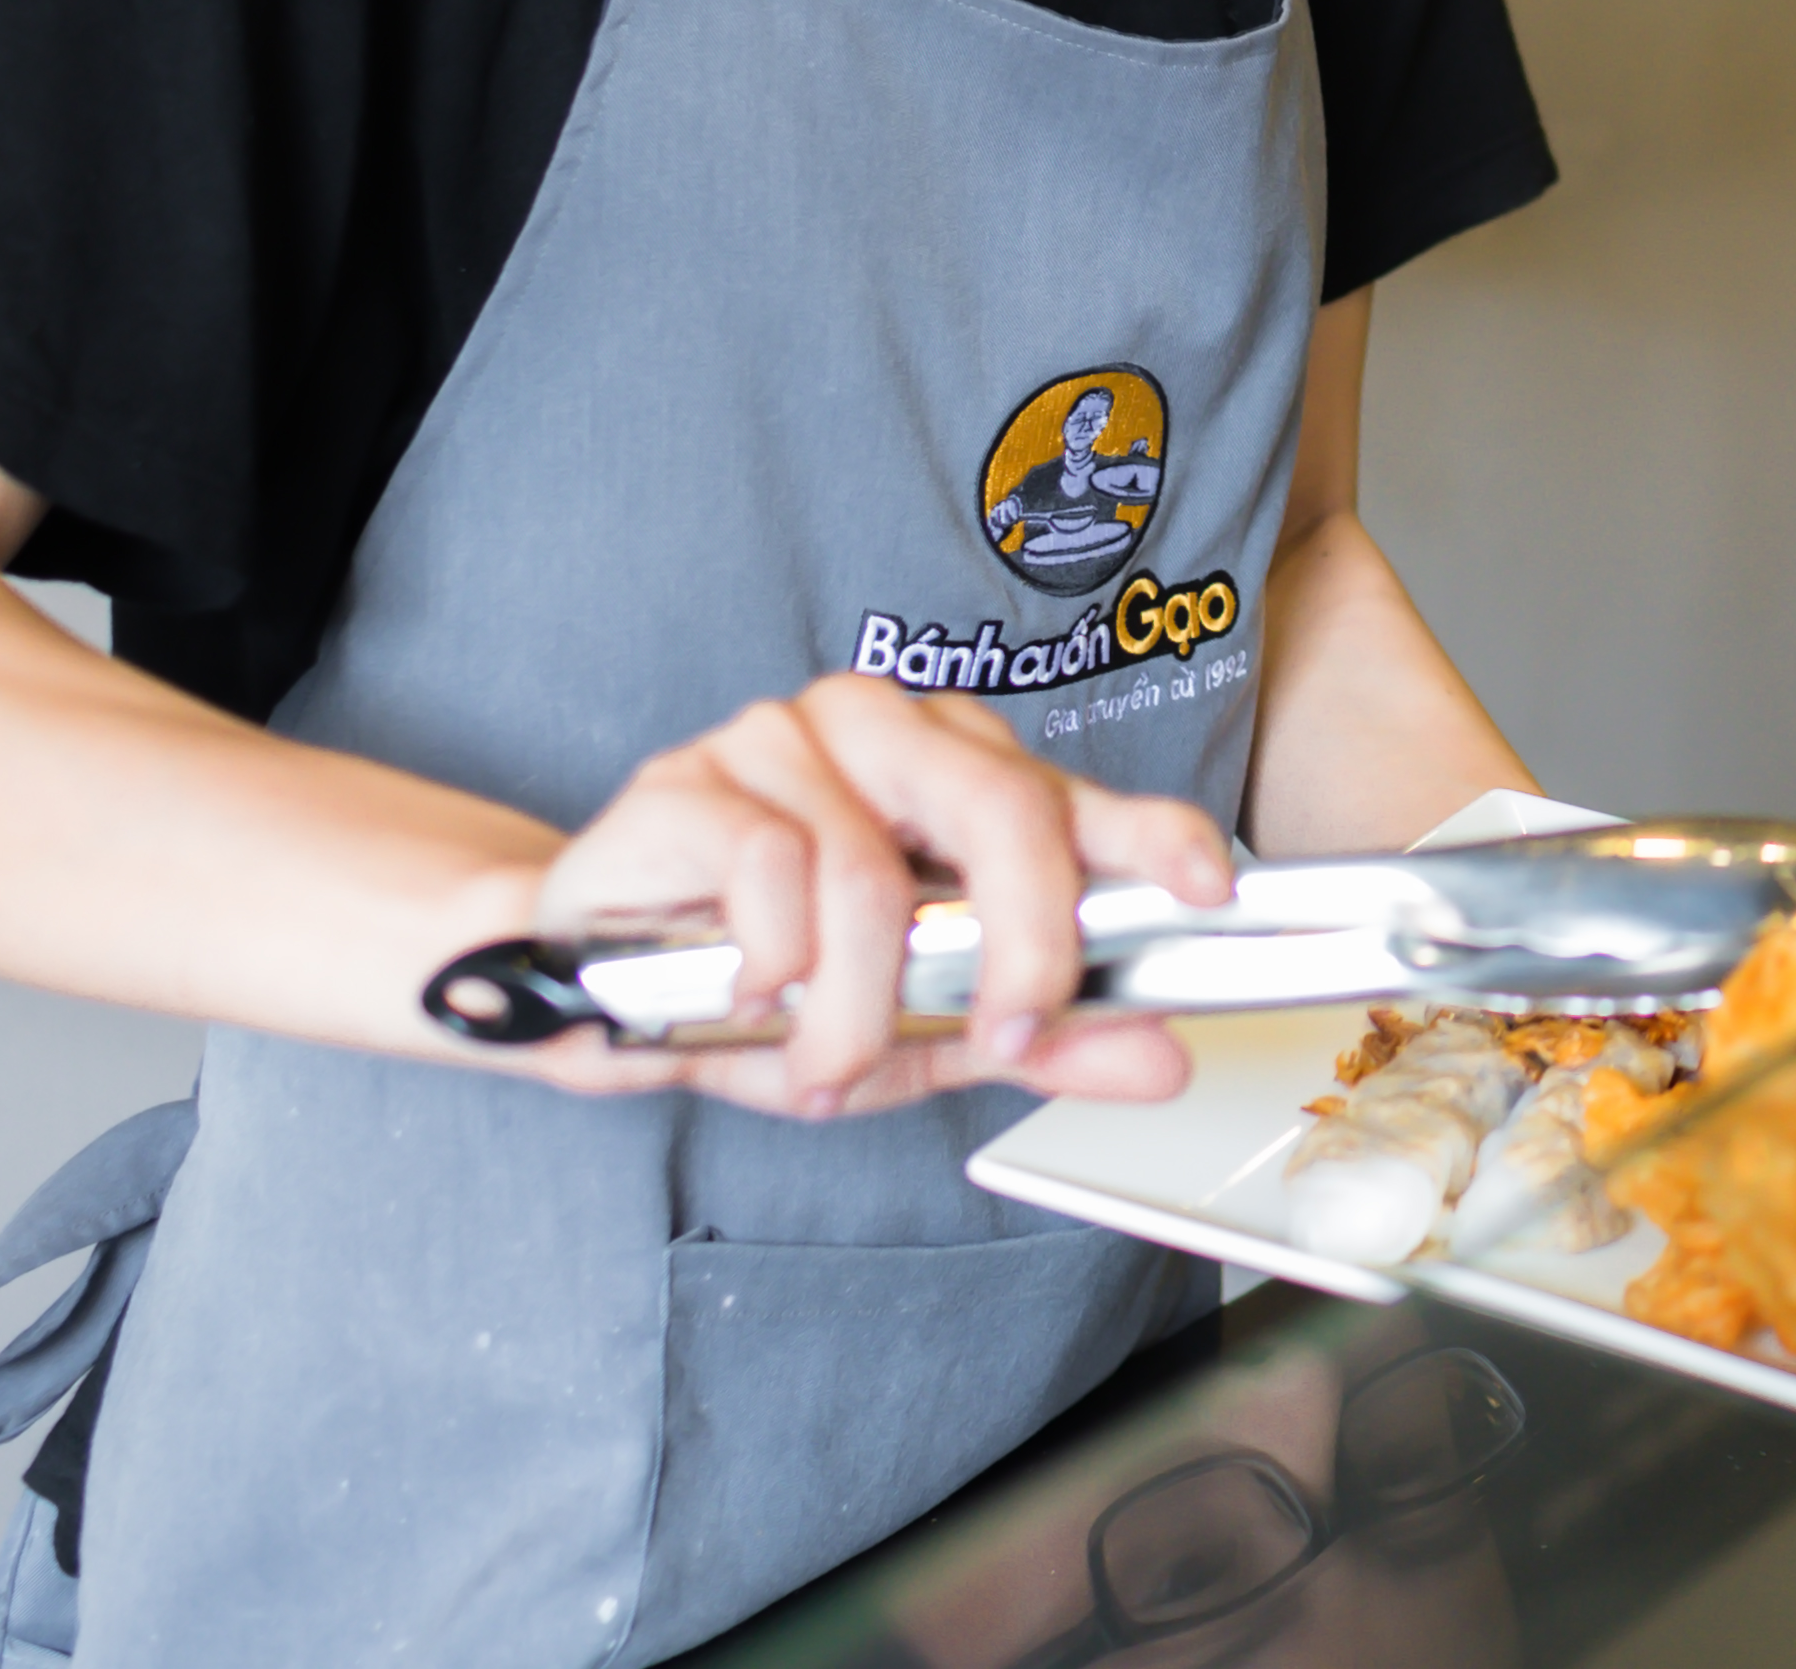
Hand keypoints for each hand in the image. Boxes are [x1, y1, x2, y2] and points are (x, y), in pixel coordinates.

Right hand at [513, 677, 1233, 1118]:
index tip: (1209, 886)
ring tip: (824, 1061)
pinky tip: (749, 998)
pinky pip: (769, 870)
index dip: (1152, 832)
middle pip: (1000, 810)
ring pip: (875, 874)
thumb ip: (1039, 1039)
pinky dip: (774, 967)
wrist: (585, 983)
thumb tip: (1159, 1058)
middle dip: (1025, 948)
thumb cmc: (763, 989)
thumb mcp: (919, 1035)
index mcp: (952, 776)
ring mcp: (781, 740)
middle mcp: (881, 733)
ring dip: (857, 1008)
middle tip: (1007, 1037)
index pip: (1073, 793)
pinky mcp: (690, 779)